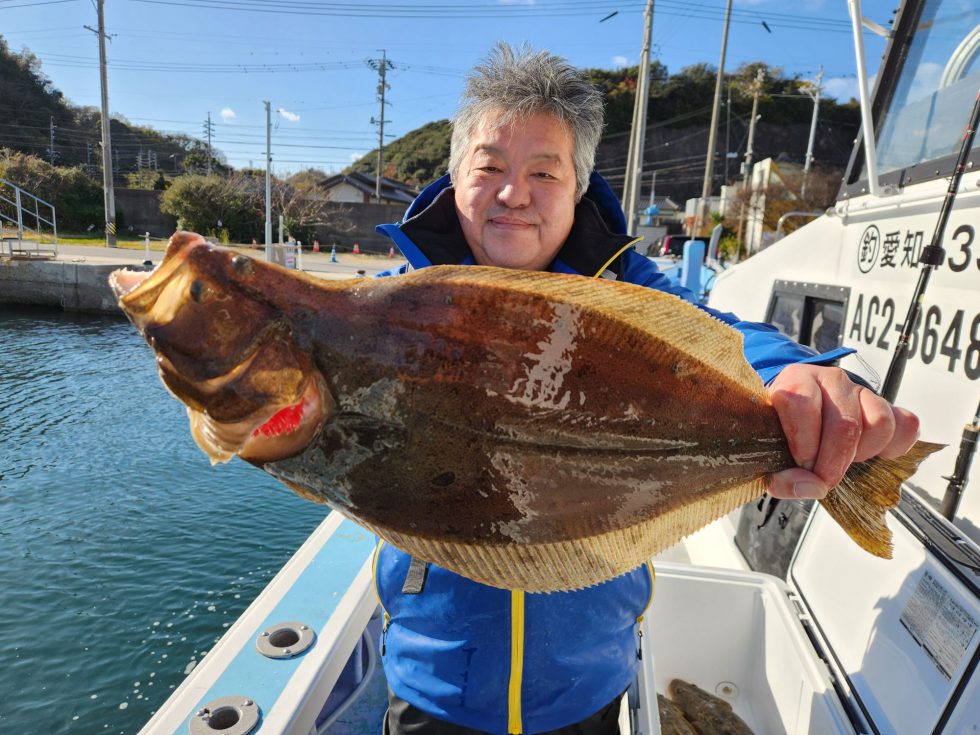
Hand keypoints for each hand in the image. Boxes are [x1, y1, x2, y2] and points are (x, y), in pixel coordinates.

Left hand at [767, 364, 919, 499]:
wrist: (797, 420)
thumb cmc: (781, 436)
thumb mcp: (768, 459)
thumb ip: (780, 479)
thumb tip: (811, 486)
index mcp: (794, 381)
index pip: (802, 403)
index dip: (805, 442)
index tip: (802, 465)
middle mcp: (830, 381)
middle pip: (844, 423)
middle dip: (835, 462)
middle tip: (824, 479)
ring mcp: (861, 391)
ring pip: (879, 422)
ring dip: (863, 453)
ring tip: (845, 459)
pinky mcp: (886, 405)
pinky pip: (906, 425)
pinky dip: (894, 447)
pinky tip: (871, 454)